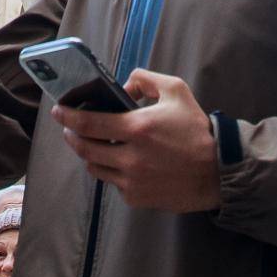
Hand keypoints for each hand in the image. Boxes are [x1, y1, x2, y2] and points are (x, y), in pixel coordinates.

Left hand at [51, 68, 220, 212]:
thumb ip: (145, 79)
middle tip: (69, 128)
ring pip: (95, 168)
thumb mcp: (175, 90)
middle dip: (72, 136)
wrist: (219, 172)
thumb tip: (123, 84)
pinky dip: (110, 170)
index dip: (67, 117)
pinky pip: (113, 183)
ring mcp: (133, 181)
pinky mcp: (138, 198)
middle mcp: (131, 157)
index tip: (57, 111)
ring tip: (90, 144)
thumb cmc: (196, 129)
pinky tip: (117, 161)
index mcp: (137, 128)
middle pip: (85, 148)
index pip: (88, 124)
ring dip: (88, 154)